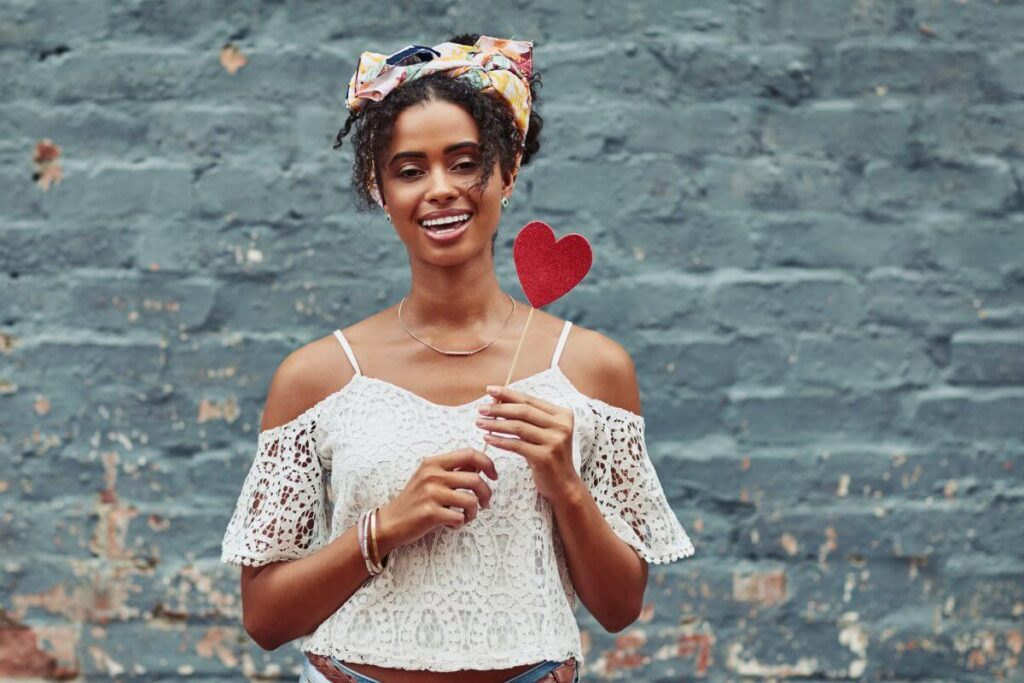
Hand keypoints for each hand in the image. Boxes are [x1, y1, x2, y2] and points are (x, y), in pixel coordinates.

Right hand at [377, 448, 497, 553]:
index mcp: (434, 463)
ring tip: (465, 517)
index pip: (469, 454)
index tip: (493, 476)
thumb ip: (452, 470)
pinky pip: (460, 518)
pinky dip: (459, 523)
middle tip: (485, 504)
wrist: (391, 522)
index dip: (487, 464)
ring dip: (474, 512)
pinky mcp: (430, 513)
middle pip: (475, 479)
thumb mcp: (430, 478)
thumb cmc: (415, 500)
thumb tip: (479, 466)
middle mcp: (432, 475)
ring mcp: (431, 493)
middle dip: (486, 494)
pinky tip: (450, 524)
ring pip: (471, 500)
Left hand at [474, 384, 583, 506]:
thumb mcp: (541, 433)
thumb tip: (496, 399)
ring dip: (496, 424)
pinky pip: (517, 445)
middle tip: (481, 409)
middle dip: (499, 408)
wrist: (563, 485)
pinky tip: (488, 439)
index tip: (490, 390)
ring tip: (480, 423)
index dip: (508, 394)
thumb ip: (525, 417)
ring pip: (518, 427)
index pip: (530, 400)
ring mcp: (555, 441)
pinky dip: (500, 441)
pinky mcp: (545, 457)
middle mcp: (562, 426)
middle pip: (523, 411)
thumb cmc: (548, 456)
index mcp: (562, 415)